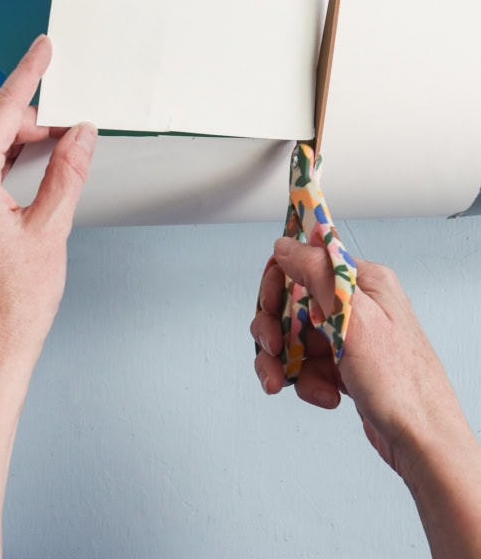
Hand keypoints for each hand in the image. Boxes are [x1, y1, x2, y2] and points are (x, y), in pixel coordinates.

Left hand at [0, 34, 96, 390]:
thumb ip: (67, 172)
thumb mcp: (51, 230)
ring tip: (54, 148)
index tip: (42, 49)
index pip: (1, 113)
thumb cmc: (12, 305)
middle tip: (70, 126)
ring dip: (15, 140)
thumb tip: (80, 135)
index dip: (28, 76)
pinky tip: (24, 165)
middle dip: (30, 120)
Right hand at [251, 238, 465, 474]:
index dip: (278, 282)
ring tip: (284, 381)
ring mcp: (350, 338)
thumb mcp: (354, 319)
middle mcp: (356, 306)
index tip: (269, 305)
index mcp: (362, 283)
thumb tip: (287, 245)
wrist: (421, 443)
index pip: (306, 263)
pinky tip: (325, 395)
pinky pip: (308, 365)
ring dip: (284, 362)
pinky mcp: (346, 367)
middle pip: (292, 303)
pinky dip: (307, 382)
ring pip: (294, 338)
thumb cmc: (401, 384)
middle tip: (273, 348)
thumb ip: (318, 275)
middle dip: (275, 329)